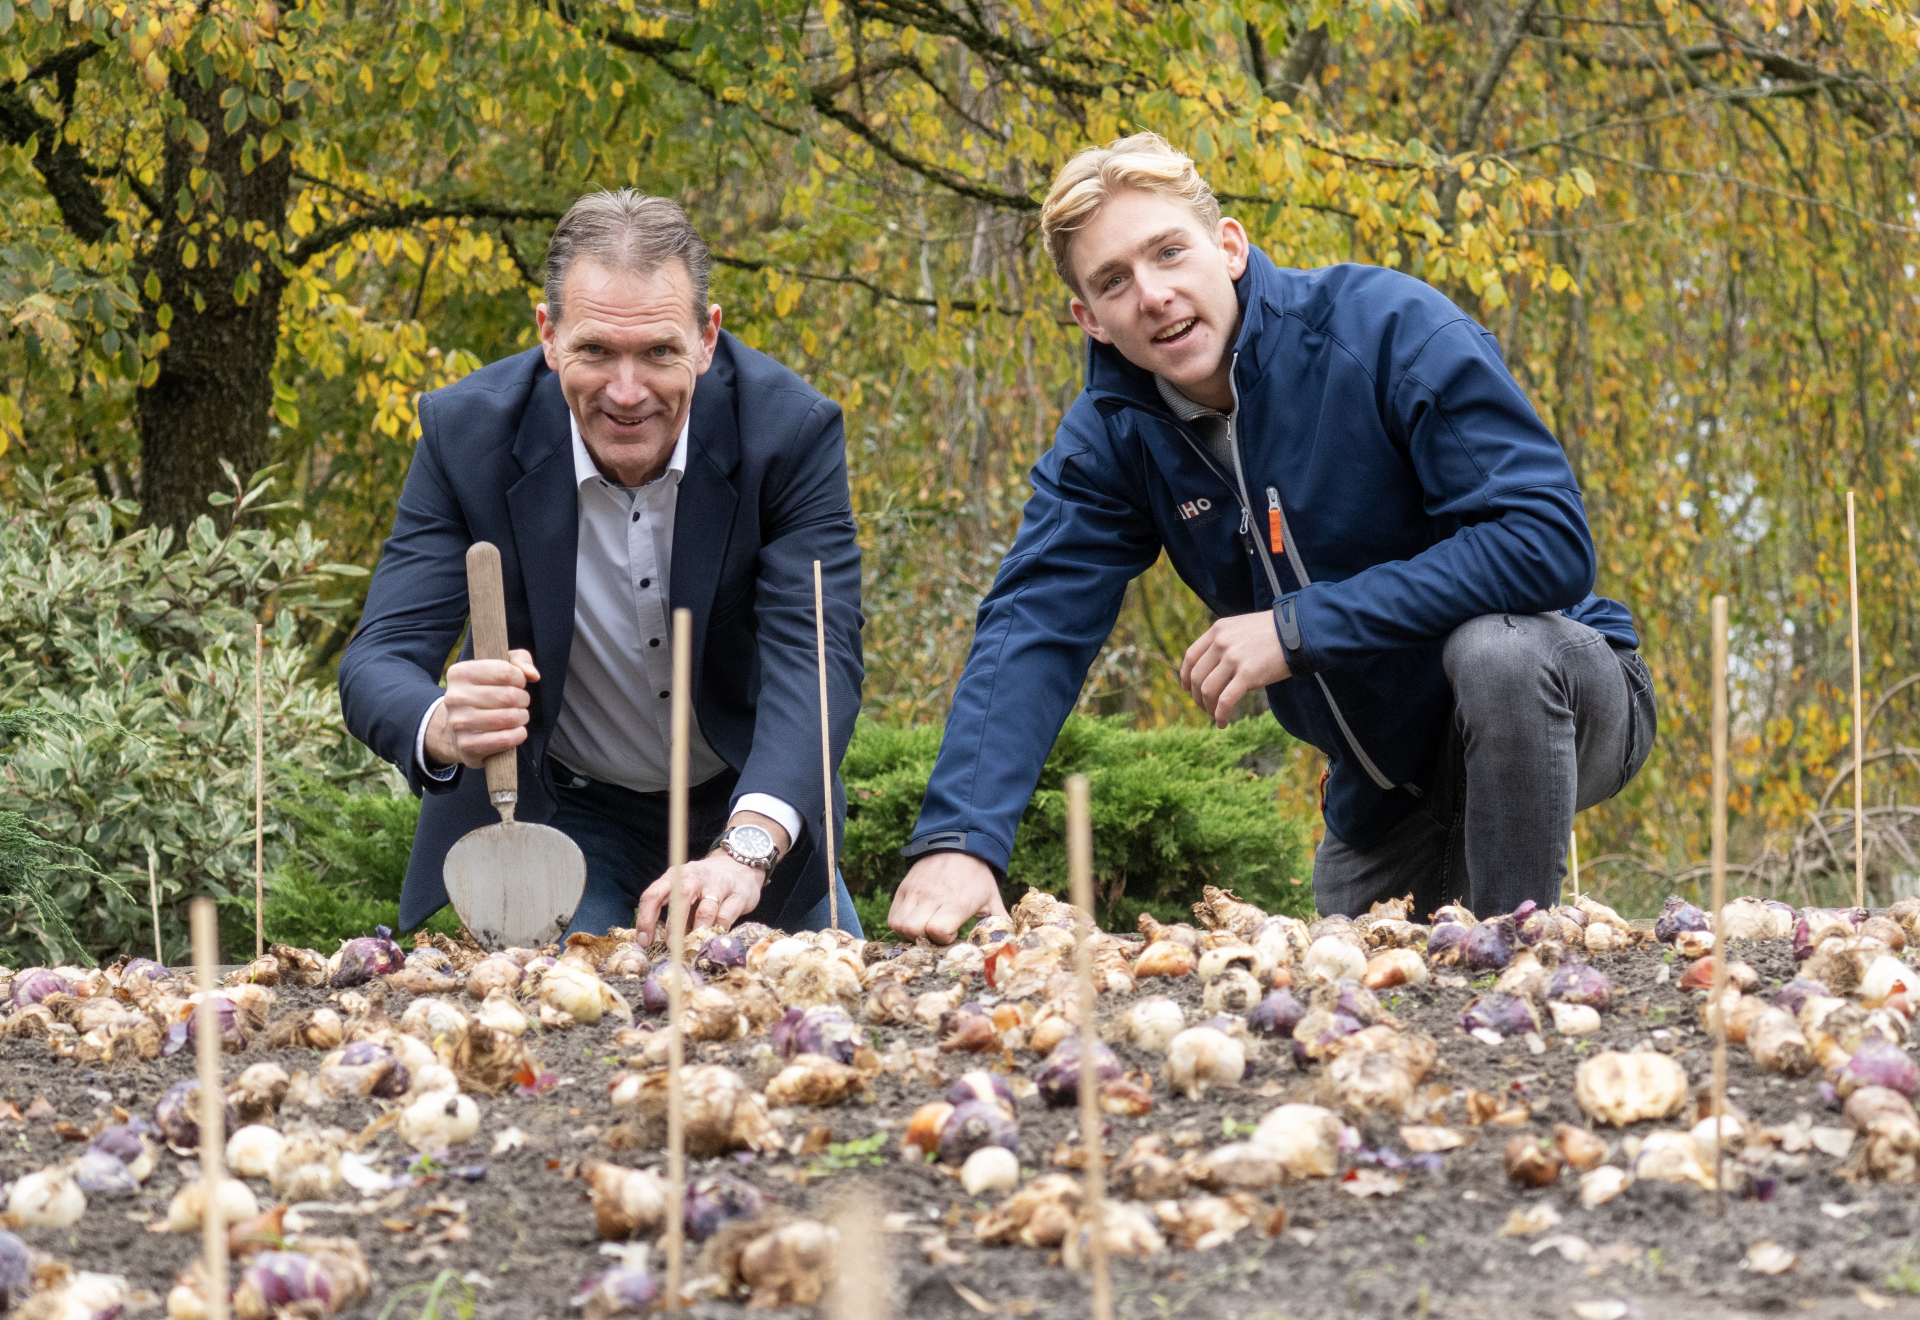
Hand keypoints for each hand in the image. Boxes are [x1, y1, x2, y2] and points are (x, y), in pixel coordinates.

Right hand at [425, 649, 540, 768]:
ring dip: (522, 717)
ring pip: (509, 718)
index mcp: (459, 674)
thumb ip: (519, 660)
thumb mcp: (498, 667)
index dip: (520, 678)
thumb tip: (532, 675)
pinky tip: (516, 731)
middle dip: (523, 699)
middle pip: (509, 696)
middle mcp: (455, 697)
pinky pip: (505, 739)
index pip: (505, 672)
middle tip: (521, 702)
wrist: (456, 728)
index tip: (517, 683)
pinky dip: (519, 735)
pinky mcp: (467, 745)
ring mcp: (459, 723)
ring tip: (519, 716)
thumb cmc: (484, 692)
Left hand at [635, 852, 765, 944]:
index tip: (644, 941)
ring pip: (706, 910)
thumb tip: (658, 941)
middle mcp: (695, 877)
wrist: (740, 865)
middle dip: (673, 926)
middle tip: (670, 946)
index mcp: (675, 876)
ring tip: (693, 947)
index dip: (646, 918)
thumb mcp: (684, 889)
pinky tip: (712, 938)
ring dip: (697, 931)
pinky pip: (725, 917)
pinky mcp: (738, 895)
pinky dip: (717, 931)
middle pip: (680, 898)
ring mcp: (718, 884)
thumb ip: (673, 910)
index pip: (654, 894)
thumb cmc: (705, 884)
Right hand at [888, 853, 1006, 943]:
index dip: (943, 940)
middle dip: (925, 940)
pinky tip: (916, 921)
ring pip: (900, 926)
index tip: (953, 934)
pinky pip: (892, 917)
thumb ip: (999, 922)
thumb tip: (1009, 941)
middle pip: (914, 931)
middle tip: (937, 934)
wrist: (958, 843)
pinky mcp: (903, 889)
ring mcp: (915, 892)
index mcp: (957, 902)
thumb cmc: (977, 876)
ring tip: (925, 928)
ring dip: (910, 935)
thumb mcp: (992, 897)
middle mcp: (933, 897)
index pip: (937, 931)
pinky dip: (900, 926)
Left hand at [1180, 612, 1290, 726]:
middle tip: (1204, 707)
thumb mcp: (1242, 628)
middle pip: (1197, 676)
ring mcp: (1233, 659)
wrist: (1298, 632)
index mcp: (1218, 630)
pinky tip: (1222, 722)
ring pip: (1208, 690)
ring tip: (1214, 716)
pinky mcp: (1247, 675)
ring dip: (1208, 707)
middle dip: (1197, 696)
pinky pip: (1225, 701)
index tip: (1187, 688)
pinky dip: (1220, 715)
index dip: (1185, 675)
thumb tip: (1215, 668)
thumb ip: (1226, 642)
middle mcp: (1221, 643)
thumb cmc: (1274, 632)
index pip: (1191, 656)